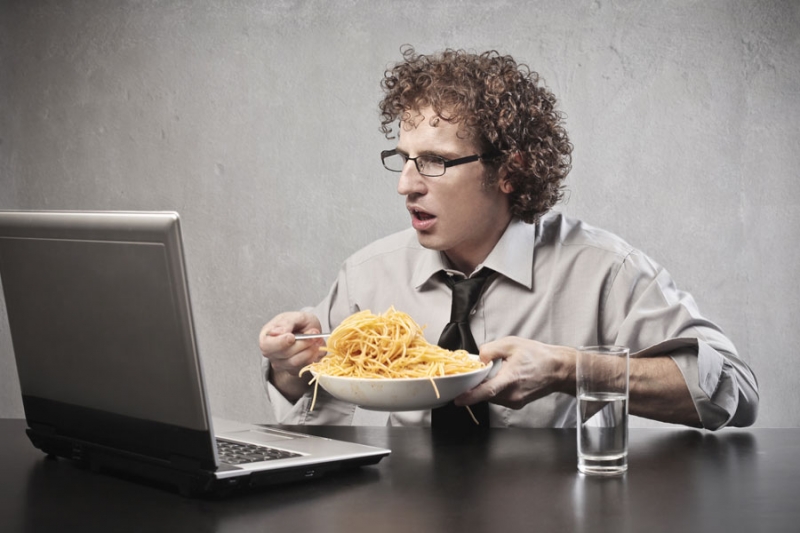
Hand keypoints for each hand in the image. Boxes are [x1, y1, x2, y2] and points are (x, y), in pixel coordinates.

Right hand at [259, 312, 325, 401]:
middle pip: (285, 354)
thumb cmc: (298, 323)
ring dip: (310, 350)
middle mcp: (271, 353)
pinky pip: (304, 366)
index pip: (268, 346)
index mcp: (266, 337)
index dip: (281, 342)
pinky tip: (316, 347)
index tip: (292, 336)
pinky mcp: (293, 370)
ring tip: (317, 339)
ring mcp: (281, 364)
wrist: (307, 331)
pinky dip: (314, 356)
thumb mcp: (295, 316)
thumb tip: (277, 332)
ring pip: (296, 362)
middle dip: (302, 343)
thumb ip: (287, 323)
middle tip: (314, 332)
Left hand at [454, 336, 576, 408]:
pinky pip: (499, 397)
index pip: (487, 391)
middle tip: (477, 372)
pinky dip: (495, 389)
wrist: (558, 369)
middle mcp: (512, 394)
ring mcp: (515, 402)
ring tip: (497, 371)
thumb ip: (490, 350)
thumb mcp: (511, 344)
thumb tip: (478, 360)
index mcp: (511, 378)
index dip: (471, 396)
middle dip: (477, 384)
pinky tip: (503, 378)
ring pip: (491, 396)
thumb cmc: (537, 355)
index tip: (457, 399)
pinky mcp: (517, 404)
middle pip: (485, 393)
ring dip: (487, 386)